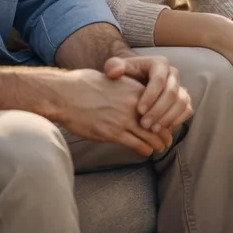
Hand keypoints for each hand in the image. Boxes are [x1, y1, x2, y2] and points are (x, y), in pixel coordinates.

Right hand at [50, 69, 168, 156]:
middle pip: (159, 122)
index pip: (159, 105)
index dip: (164, 116)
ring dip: (157, 144)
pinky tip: (146, 151)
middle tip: (167, 140)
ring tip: (160, 148)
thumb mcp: (112, 80)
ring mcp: (124, 120)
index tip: (165, 123)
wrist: (64, 94)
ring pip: (151, 136)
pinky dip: (144, 149)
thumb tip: (130, 96)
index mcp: (135, 90)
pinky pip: (137, 144)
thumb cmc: (83, 85)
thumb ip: (126, 90)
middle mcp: (133, 105)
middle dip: (165, 133)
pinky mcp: (113, 133)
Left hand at [104, 54, 192, 137]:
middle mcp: (173, 74)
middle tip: (144, 124)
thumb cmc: (124, 77)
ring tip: (152, 129)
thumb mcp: (116, 68)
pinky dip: (176, 121)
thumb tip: (116, 72)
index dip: (150, 96)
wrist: (133, 86)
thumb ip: (113, 66)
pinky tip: (162, 130)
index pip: (159, 79)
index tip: (139, 110)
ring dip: (168, 118)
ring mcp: (180, 87)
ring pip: (181, 103)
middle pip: (172, 93)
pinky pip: (186, 111)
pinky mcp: (184, 100)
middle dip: (158, 110)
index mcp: (159, 64)